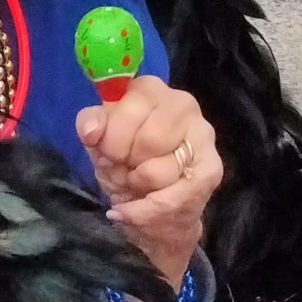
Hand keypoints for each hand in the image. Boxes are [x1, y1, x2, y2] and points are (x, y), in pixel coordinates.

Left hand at [74, 77, 222, 291]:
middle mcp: (183, 105)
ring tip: (133, 182)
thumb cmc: (122, 160)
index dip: (113, 134)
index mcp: (150, 90)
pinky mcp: (212, 169)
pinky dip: (145, 211)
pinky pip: (174, 198)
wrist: (148, 202)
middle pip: (150, 138)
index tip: (104, 149)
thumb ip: (90, 125)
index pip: (132, 104)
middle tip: (120, 167)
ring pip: (160, 171)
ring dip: (137, 185)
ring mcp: (202, 136)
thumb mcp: (98, 140)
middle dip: (125, 162)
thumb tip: (92, 131)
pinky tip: (134, 210)